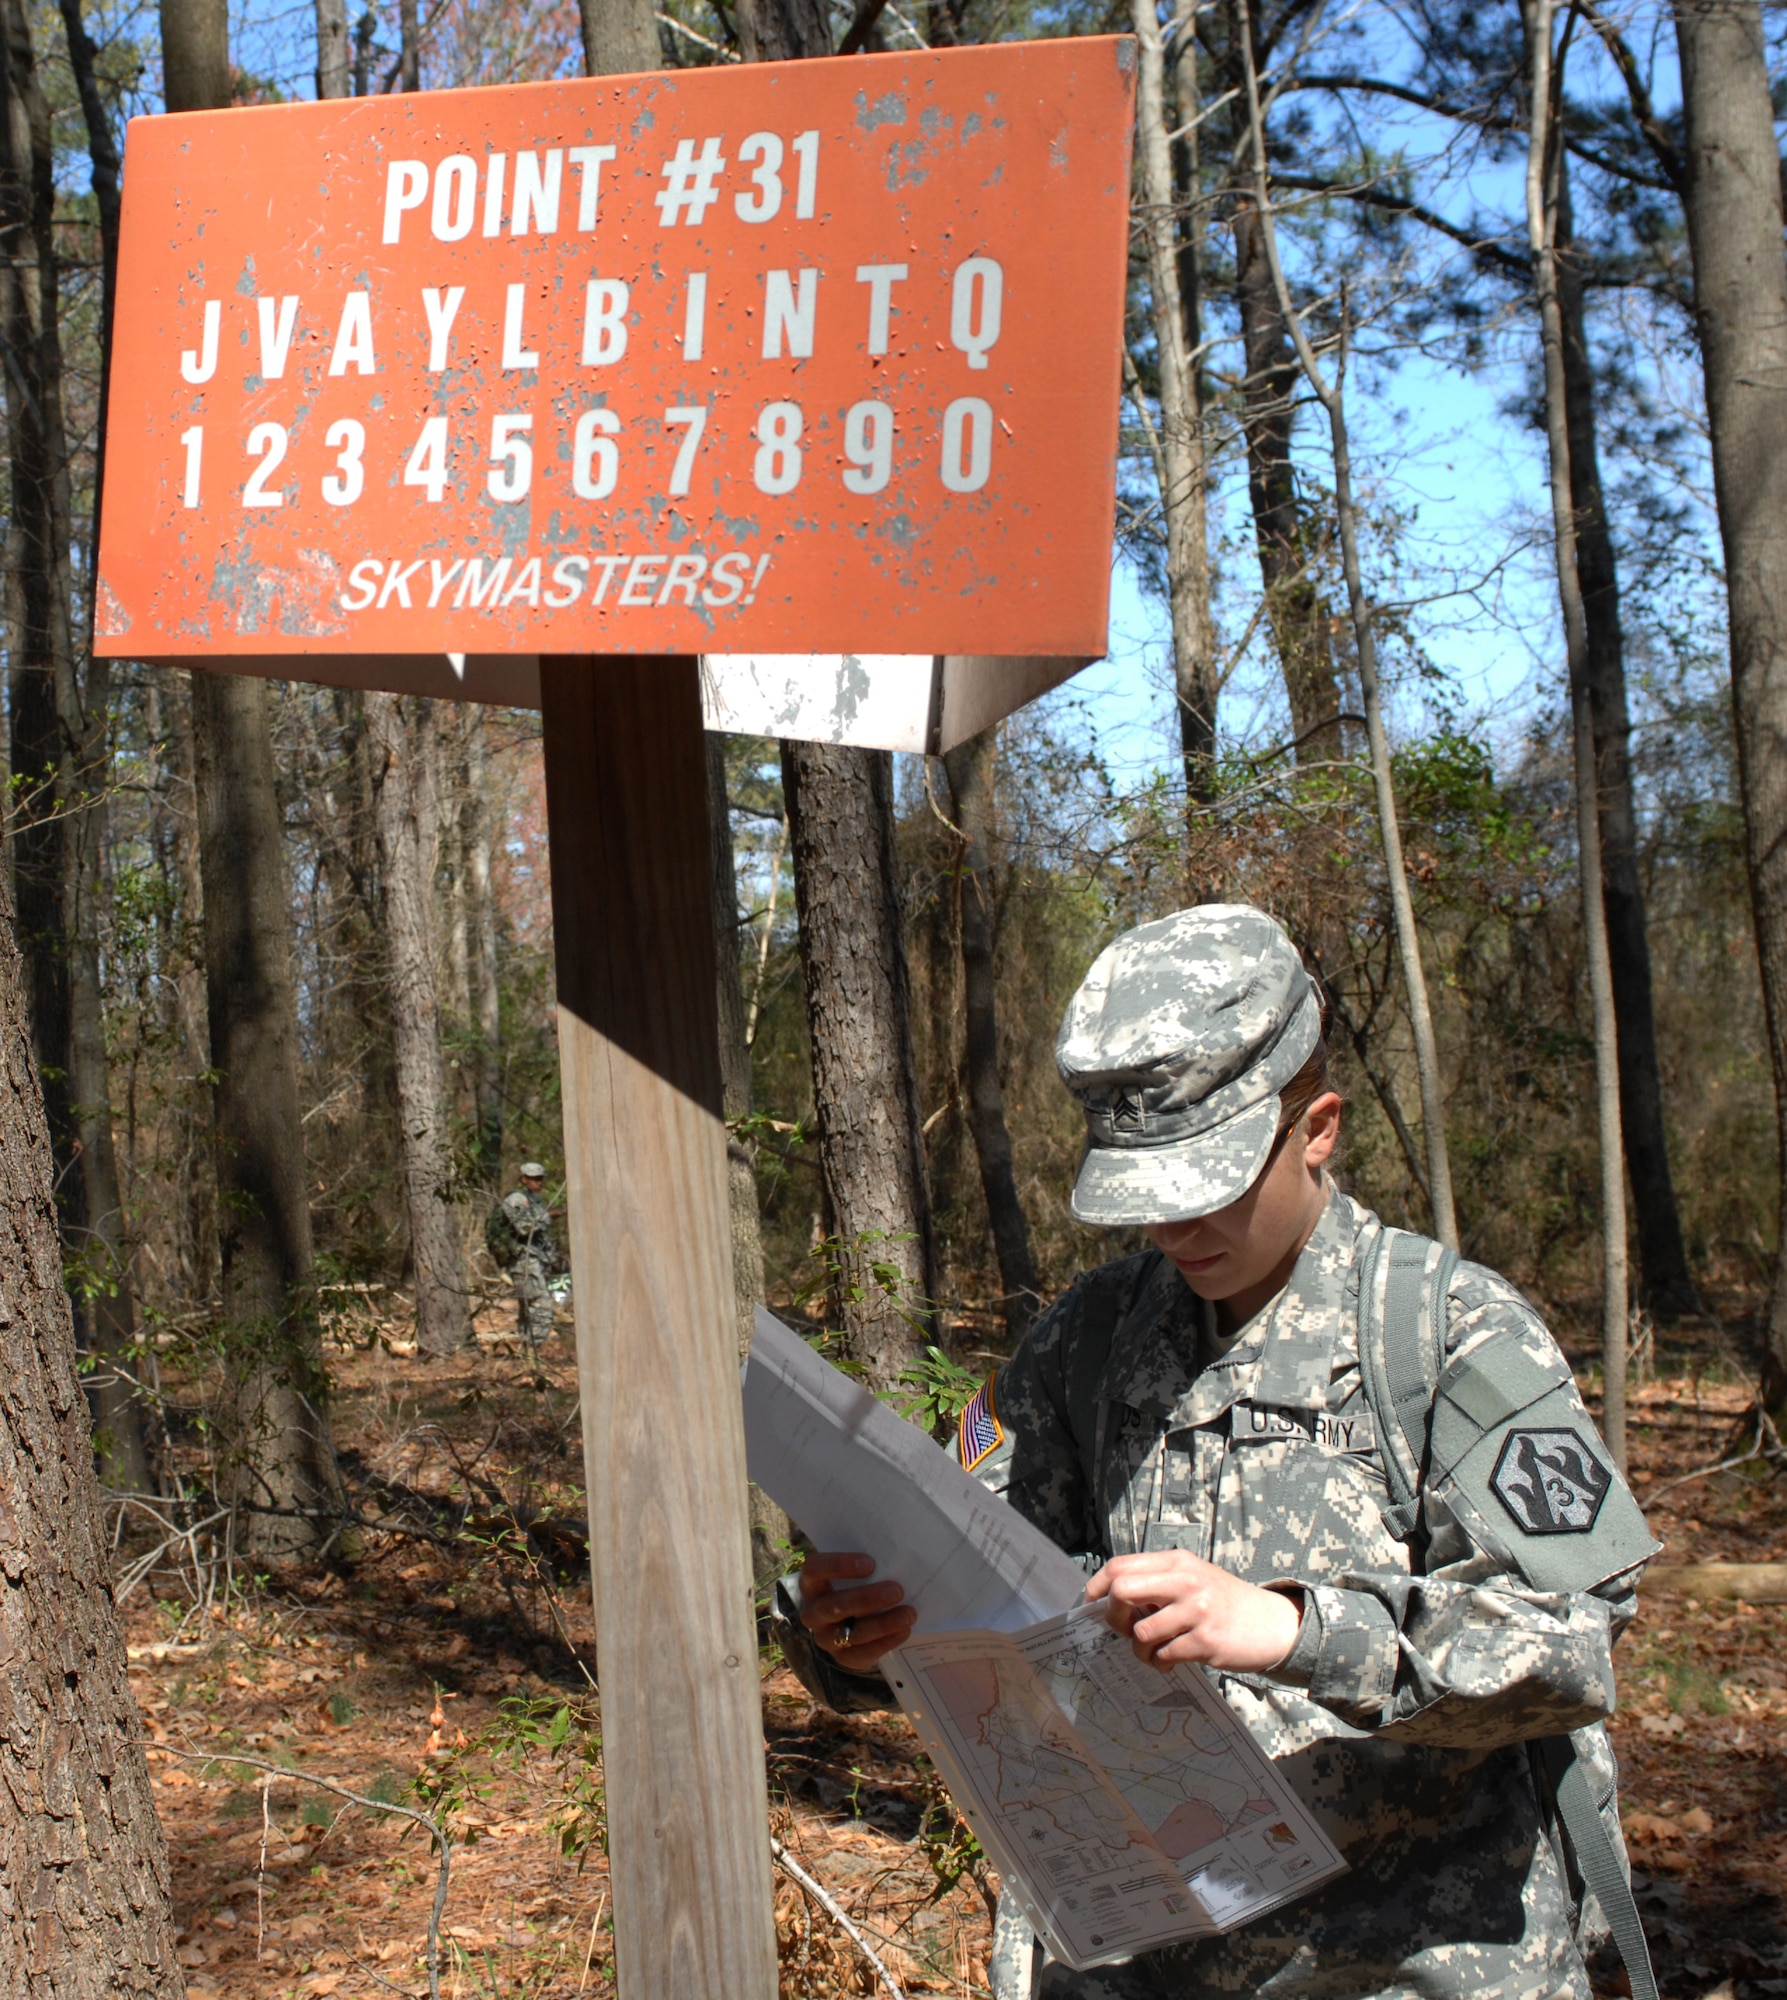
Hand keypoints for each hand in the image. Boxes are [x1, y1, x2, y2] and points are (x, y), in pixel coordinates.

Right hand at [798, 1552, 915, 1670]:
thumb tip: (897, 1552)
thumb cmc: (856, 1585)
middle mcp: (813, 1612)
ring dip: (883, 1623)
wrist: (849, 1622)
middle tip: (897, 1590)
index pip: (815, 1569)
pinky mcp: (842, 1658)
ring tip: (909, 1614)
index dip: (839, 1565)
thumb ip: (867, 1564)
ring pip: (852, 1633)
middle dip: (867, 1598)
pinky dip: (885, 1642)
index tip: (871, 1564)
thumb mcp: (853, 1573)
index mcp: (811, 1583)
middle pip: (834, 1606)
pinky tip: (904, 1631)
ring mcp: (825, 1638)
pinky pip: (862, 1654)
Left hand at [1086, 1551, 1302, 1673]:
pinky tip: (1172, 1661)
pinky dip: (1160, 1663)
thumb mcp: (1193, 1578)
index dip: (1096, 1587)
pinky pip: (1163, 1655)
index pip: (1119, 1565)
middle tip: (1123, 1630)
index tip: (1090, 1605)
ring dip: (1140, 1650)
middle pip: (1121, 1591)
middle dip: (1113, 1617)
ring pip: (1140, 1632)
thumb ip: (1157, 1583)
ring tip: (1155, 1651)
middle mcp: (1185, 1581)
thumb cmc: (1225, 1603)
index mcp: (1176, 1562)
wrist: (1272, 1624)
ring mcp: (1196, 1610)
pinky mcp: (1205, 1640)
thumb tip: (1110, 1600)